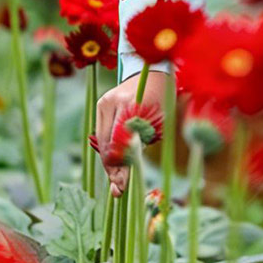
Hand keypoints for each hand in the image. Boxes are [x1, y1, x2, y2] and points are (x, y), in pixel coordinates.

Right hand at [96, 69, 169, 196]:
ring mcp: (104, 102)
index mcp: (131, 104)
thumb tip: (126, 174)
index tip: (122, 187)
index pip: (119, 143)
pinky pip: (102, 132)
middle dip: (112, 169)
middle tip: (118, 190)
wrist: (153, 72)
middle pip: (107, 144)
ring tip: (117, 180)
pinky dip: (109, 148)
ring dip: (109, 161)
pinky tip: (115, 162)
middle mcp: (113, 102)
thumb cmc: (162, 99)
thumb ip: (142, 144)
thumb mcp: (159, 122)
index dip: (119, 167)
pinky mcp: (100, 104)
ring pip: (101, 141)